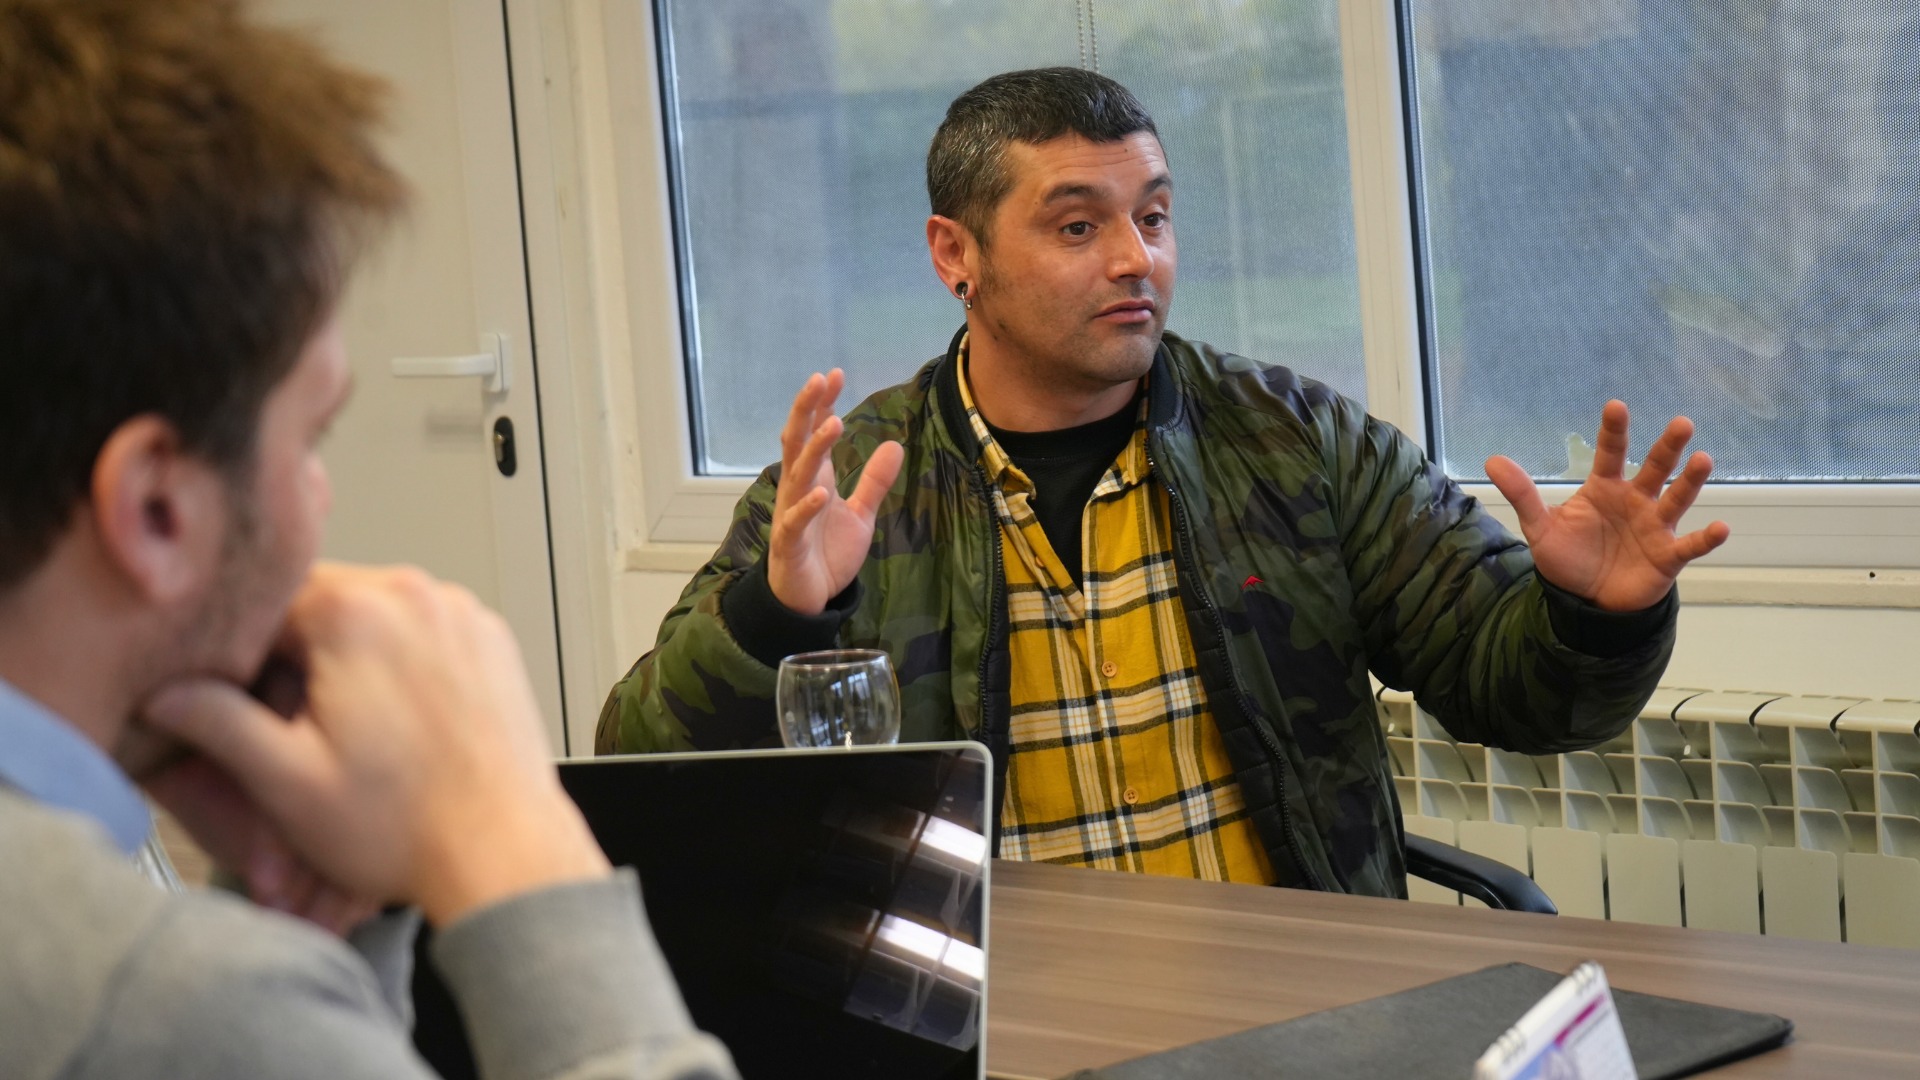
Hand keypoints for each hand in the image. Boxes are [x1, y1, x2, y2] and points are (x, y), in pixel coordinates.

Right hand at [141, 563, 608, 926]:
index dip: (243, 657)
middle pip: (321, 603)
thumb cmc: (405, 826)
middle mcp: (415, 594)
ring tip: (354, 732)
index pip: (263, 603)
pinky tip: (398, 725)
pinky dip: (401, 664)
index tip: (248, 702)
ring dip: (350, 660)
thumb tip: (166, 692)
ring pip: (373, 616)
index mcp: (356, 612)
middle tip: (299, 726)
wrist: (504, 851)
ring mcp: (462, 613)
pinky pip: (424, 632)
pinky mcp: (492, 639)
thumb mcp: (286, 782)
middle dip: (299, 659)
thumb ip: (217, 722)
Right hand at [766, 369, 904, 614]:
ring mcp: (792, 514)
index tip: (835, 375)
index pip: (815, 433)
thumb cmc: (827, 552)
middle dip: (808, 410)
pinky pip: (796, 522)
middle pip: (797, 442)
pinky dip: (806, 507)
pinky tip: (820, 492)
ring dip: (814, 450)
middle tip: (821, 380)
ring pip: (797, 475)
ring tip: (833, 424)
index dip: (823, 405)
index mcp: (814, 479)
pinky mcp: (790, 544)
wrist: (808, 598)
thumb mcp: (860, 514)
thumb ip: (874, 481)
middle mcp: (799, 490)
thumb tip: (894, 444)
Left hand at [1486, 400, 1730, 611]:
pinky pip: (1690, 545)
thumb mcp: (1541, 527)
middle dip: (1667, 447)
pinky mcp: (1668, 556)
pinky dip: (1706, 538)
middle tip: (1682, 423)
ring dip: (1690, 481)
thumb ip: (1523, 495)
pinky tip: (1722, 527)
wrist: (1586, 602)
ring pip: (1677, 499)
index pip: (1610, 454)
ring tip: (1703, 459)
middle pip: (1654, 468)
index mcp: (1604, 489)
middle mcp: (1635, 501)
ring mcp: (1655, 527)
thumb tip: (1492, 460)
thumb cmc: (1568, 559)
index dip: (1613, 431)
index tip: (1616, 405)